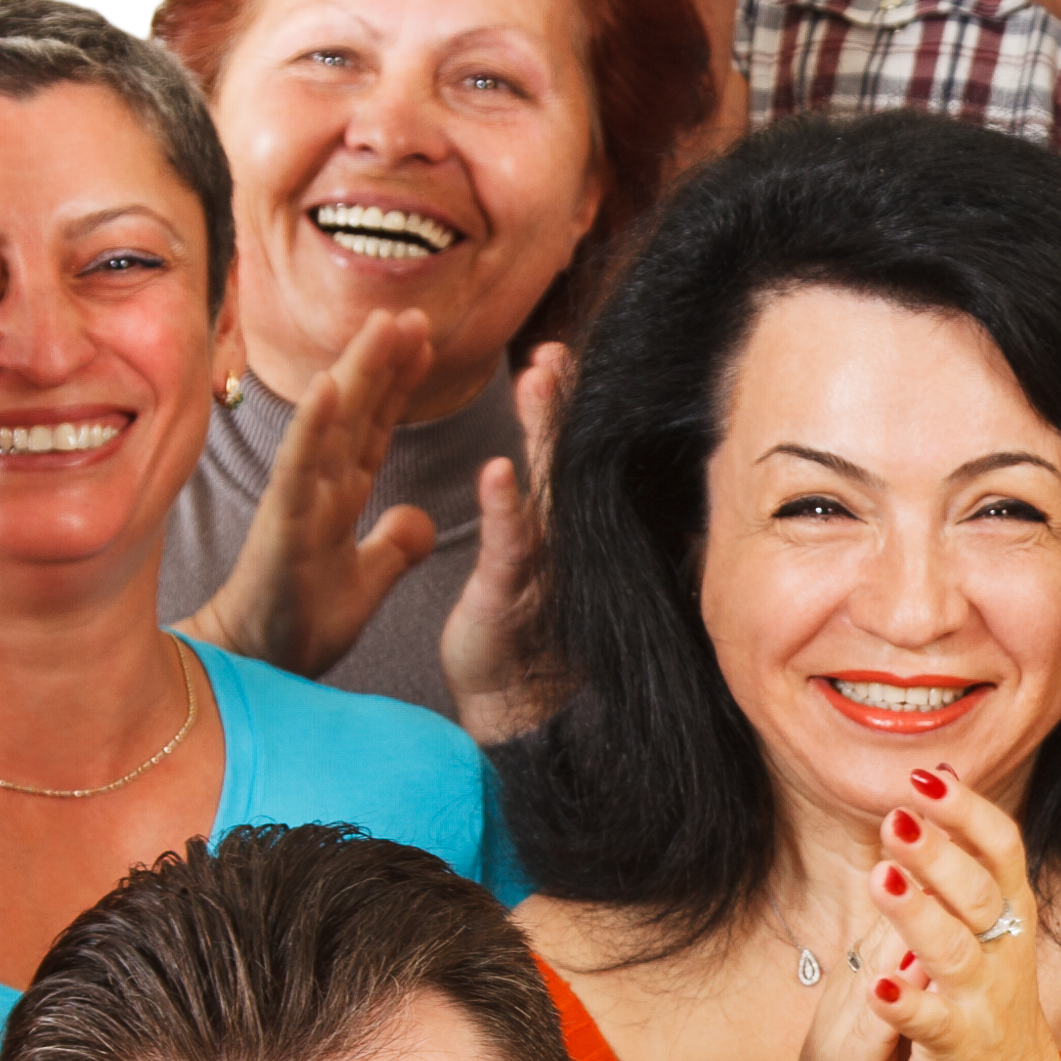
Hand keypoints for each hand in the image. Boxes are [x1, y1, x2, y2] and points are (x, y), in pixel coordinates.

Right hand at [185, 312, 437, 677]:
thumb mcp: (365, 584)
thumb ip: (393, 548)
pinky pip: (298, 470)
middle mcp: (318, 489)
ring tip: (383, 324)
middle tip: (411, 313)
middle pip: (356, 413)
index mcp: (338, 498)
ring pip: (332, 426)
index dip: (397, 384)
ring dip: (356, 372)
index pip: (373, 429)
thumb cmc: (299, 625)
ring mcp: (298, 503)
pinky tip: (327, 386)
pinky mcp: (282, 527)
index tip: (423, 341)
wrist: (258, 666)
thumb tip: (423, 521)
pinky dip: (312, 427)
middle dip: (383, 361)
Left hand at [442, 344, 574, 741]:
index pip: (555, 454)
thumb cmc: (515, 642)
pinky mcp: (512, 596)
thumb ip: (530, 525)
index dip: (554, 405)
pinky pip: (511, 545)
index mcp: (549, 529)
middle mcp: (556, 540)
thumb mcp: (522, 573)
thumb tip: (533, 485)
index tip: (547, 355)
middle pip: (562, 455)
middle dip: (558, 399)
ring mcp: (541, 566)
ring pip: (545, 485)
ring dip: (541, 431)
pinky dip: (506, 507)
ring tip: (535, 378)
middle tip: (552, 348)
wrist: (512, 711)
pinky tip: (498, 468)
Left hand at [854, 766, 1060, 1060]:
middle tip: (896, 819)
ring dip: (918, 916)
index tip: (925, 778)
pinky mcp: (958, 1049)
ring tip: (881, 882)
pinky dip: (905, 1004)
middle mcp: (1003, 951)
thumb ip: (966, 855)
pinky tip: (875, 986)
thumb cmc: (987, 999)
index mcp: (1010, 913)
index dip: (966, 811)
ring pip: (955, 952)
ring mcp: (983, 1001)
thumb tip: (940, 774)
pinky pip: (932, 1024)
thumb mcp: (989, 922)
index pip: (1000, 848)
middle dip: (937, 855)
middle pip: (977, 892)